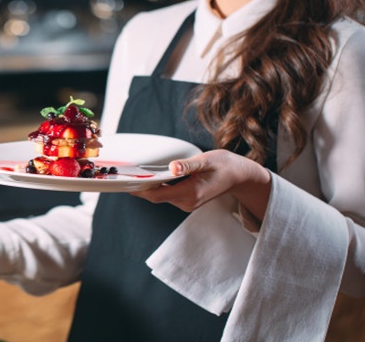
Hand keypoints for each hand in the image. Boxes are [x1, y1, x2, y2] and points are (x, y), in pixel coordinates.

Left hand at [130, 149, 271, 220]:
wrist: (240, 175)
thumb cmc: (224, 165)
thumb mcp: (206, 160)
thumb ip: (187, 165)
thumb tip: (172, 167)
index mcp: (190, 193)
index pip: (157, 195)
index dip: (139, 190)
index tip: (126, 182)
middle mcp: (187, 202)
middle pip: (156, 197)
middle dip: (141, 188)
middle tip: (125, 175)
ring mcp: (187, 204)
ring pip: (161, 197)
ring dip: (150, 187)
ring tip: (136, 174)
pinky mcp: (188, 201)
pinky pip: (168, 195)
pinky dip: (159, 187)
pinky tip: (153, 177)